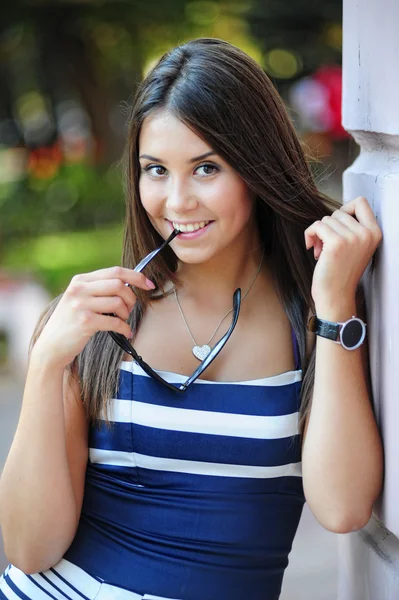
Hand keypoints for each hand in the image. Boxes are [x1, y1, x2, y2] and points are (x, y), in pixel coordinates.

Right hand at [32, 266, 154, 369]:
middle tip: (129, 309)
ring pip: (118, 302)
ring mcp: (80, 305)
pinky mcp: (85, 322)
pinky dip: (124, 328)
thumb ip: (99, 289)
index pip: (115, 271)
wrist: (51, 345)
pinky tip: (125, 332)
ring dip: (127, 313)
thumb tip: (131, 284)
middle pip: (119, 284)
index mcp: (80, 280)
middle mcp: (79, 289)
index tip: (149, 285)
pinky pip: (115, 322)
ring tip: (122, 320)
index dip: (136, 276)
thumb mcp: (80, 299)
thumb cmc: (72, 322)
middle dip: (131, 298)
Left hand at [304, 196, 381, 313]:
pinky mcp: (336, 243)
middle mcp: (366, 234)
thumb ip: (352, 229)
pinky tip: (312, 248)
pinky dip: (310, 235)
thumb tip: (335, 214)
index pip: (361, 202)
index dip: (345, 209)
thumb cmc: (341, 273)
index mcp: (375, 233)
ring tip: (322, 251)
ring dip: (319, 233)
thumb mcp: (356, 248)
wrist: (336, 296)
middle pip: (339, 212)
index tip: (337, 225)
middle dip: (329, 227)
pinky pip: (317, 226)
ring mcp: (352, 238)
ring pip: (326, 219)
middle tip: (326, 245)